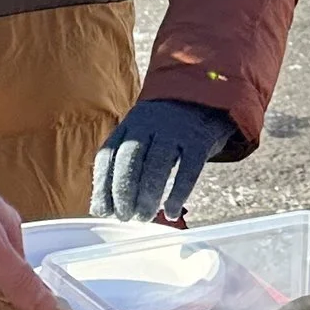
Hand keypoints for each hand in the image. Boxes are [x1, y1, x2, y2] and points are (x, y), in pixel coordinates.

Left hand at [93, 98, 236, 220]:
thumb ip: (126, 161)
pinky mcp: (199, 139)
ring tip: (144, 217)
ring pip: (156, 166)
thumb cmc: (169, 125)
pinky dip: (178, 194)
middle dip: (123, 192)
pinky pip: (187, 171)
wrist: (207, 93)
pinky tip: (170, 212)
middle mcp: (149, 124)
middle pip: (129, 160)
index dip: (102, 185)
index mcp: (130, 124)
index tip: (101, 210)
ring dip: (147, 196)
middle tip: (124, 216)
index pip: (109, 155)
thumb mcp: (144, 131)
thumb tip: (105, 205)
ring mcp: (175, 130)